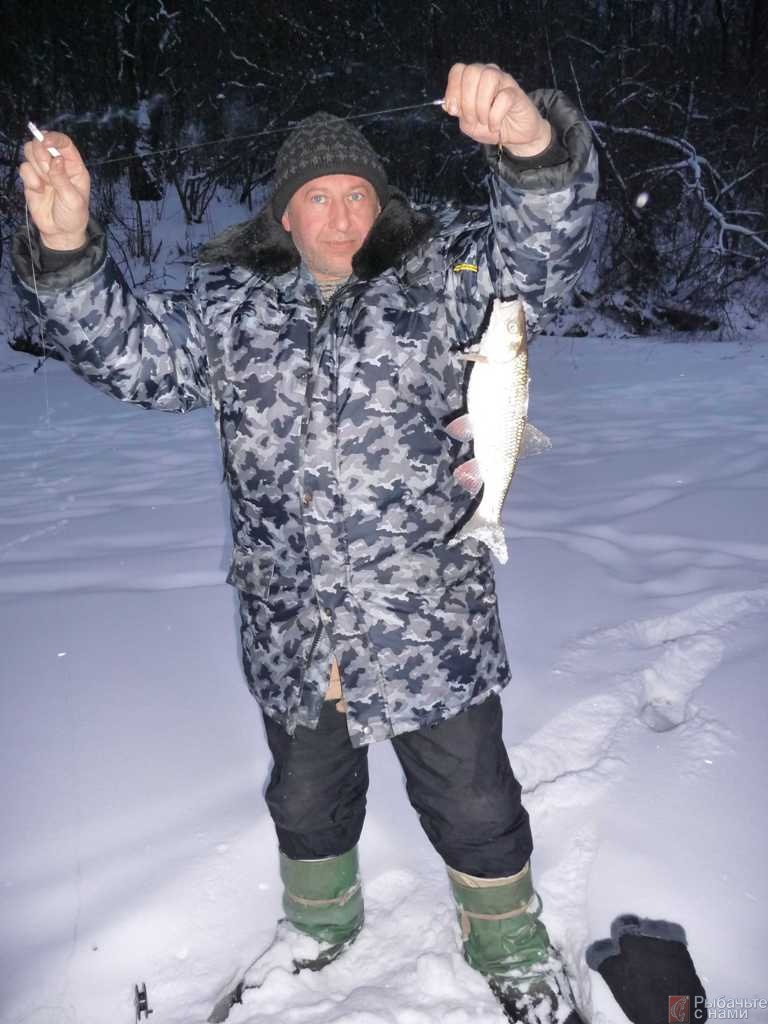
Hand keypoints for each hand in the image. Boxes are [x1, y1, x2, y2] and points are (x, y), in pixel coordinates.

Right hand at [19, 132, 89, 249]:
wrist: (60, 232)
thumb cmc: (73, 215)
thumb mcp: (73, 199)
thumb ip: (62, 178)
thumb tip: (56, 159)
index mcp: (73, 166)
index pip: (64, 143)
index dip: (53, 138)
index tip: (44, 141)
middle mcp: (58, 165)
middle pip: (42, 144)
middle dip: (41, 155)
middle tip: (47, 173)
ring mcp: (43, 171)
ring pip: (30, 152)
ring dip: (36, 166)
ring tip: (45, 183)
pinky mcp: (31, 180)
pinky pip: (24, 168)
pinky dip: (29, 178)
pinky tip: (38, 190)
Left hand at [443, 63, 550, 156]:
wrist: (513, 136)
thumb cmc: (490, 126)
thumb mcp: (468, 123)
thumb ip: (458, 112)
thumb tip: (448, 105)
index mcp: (473, 79)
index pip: (458, 70)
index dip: (453, 89)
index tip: (453, 111)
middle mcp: (488, 74)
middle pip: (471, 71)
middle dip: (467, 101)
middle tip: (472, 120)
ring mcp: (504, 81)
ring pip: (488, 78)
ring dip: (481, 106)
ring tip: (484, 121)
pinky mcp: (516, 93)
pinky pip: (503, 97)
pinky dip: (495, 116)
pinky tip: (495, 126)